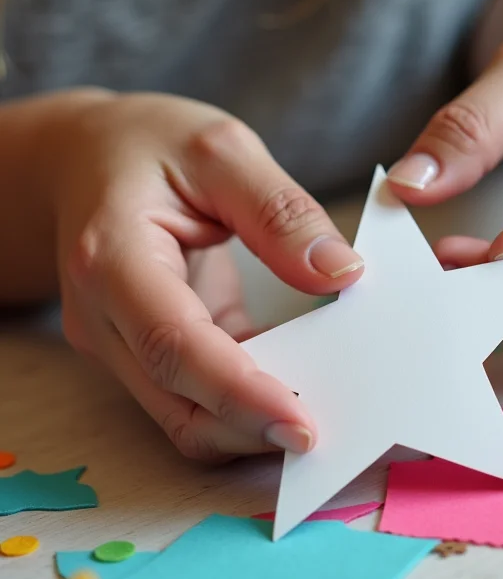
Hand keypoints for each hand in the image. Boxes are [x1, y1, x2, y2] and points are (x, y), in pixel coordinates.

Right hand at [45, 92, 363, 458]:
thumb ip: (281, 212)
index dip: (238, 393)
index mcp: (113, 258)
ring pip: (186, 418)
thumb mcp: (221, 150)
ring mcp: (120, 344)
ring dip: (251, 426)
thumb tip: (341, 274)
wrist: (84, 160)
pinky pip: (197, 399)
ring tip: (318, 414)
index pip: (173, 345)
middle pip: (178, 403)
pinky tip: (293, 389)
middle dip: (252, 428)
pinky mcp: (147, 353)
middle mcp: (104, 317)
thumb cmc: (145, 146)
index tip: (302, 424)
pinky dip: (245, 405)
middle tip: (325, 433)